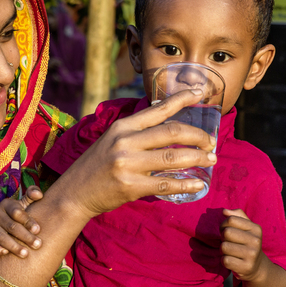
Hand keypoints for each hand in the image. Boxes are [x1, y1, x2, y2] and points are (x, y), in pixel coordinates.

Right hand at [0, 186, 42, 257]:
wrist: (7, 226)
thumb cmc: (21, 214)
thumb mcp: (26, 203)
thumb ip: (32, 195)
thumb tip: (39, 194)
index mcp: (6, 204)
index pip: (16, 212)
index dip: (27, 221)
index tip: (38, 230)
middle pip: (11, 226)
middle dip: (25, 236)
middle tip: (37, 244)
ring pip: (1, 237)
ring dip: (14, 246)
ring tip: (26, 254)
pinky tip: (6, 253)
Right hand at [55, 89, 216, 218]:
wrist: (74, 193)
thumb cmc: (97, 166)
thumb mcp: (112, 140)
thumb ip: (137, 132)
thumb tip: (170, 126)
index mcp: (122, 126)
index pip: (158, 109)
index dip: (182, 99)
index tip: (199, 92)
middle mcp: (125, 142)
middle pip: (173, 133)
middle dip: (198, 137)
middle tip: (211, 142)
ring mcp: (128, 164)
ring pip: (174, 158)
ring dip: (198, 158)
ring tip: (210, 160)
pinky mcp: (131, 187)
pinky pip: (167, 184)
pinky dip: (186, 184)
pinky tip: (198, 184)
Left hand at [221, 208, 265, 282]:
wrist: (257, 266)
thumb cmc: (246, 243)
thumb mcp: (246, 227)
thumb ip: (236, 215)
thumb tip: (224, 211)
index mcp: (256, 229)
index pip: (231, 220)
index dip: (224, 225)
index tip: (227, 231)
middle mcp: (256, 241)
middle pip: (226, 232)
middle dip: (223, 238)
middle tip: (229, 242)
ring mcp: (252, 255)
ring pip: (224, 247)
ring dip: (223, 250)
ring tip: (231, 252)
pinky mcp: (246, 267)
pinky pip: (225, 260)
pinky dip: (224, 261)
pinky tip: (232, 261)